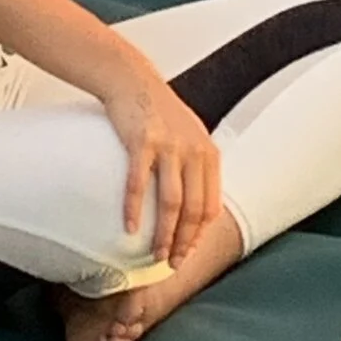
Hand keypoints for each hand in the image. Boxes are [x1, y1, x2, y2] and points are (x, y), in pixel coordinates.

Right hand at [95, 56, 222, 267]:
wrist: (131, 78)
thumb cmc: (158, 111)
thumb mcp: (189, 135)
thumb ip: (197, 167)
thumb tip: (197, 210)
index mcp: (208, 152)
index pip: (211, 207)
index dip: (200, 235)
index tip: (187, 252)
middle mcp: (193, 150)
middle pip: (194, 210)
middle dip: (184, 242)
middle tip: (172, 262)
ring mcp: (168, 145)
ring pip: (171, 203)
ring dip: (164, 234)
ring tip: (155, 254)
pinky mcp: (142, 140)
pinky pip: (138, 183)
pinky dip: (134, 209)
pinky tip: (129, 228)